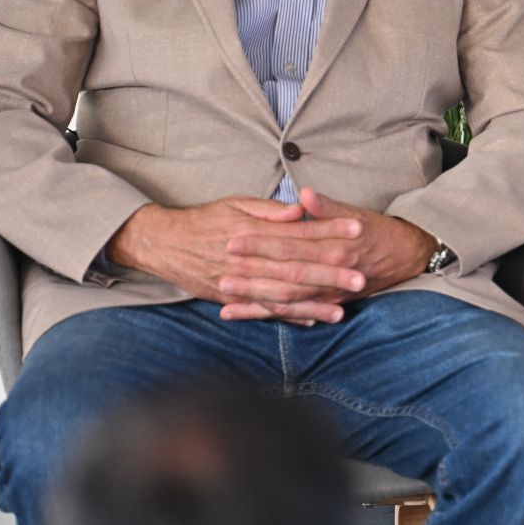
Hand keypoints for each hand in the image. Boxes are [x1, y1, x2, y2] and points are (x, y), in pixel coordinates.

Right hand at [108, 197, 364, 321]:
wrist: (163, 242)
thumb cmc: (204, 219)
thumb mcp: (236, 204)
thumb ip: (270, 210)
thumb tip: (302, 211)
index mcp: (253, 231)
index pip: (299, 233)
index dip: (330, 231)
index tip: (358, 231)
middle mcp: (248, 259)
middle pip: (296, 268)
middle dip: (330, 274)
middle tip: (360, 277)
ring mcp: (239, 282)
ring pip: (282, 295)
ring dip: (313, 303)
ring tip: (342, 309)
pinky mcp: (231, 298)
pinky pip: (263, 310)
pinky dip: (288, 316)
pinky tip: (311, 320)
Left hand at [215, 187, 438, 321]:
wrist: (405, 256)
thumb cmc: (376, 231)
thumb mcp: (354, 213)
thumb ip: (326, 207)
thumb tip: (304, 194)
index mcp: (335, 245)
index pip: (290, 243)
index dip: (261, 242)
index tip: (233, 238)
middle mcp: (332, 272)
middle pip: (285, 274)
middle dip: (251, 274)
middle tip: (221, 271)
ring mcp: (330, 293)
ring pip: (288, 298)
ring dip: (255, 299)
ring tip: (225, 297)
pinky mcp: (328, 305)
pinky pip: (294, 313)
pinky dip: (268, 314)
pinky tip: (243, 313)